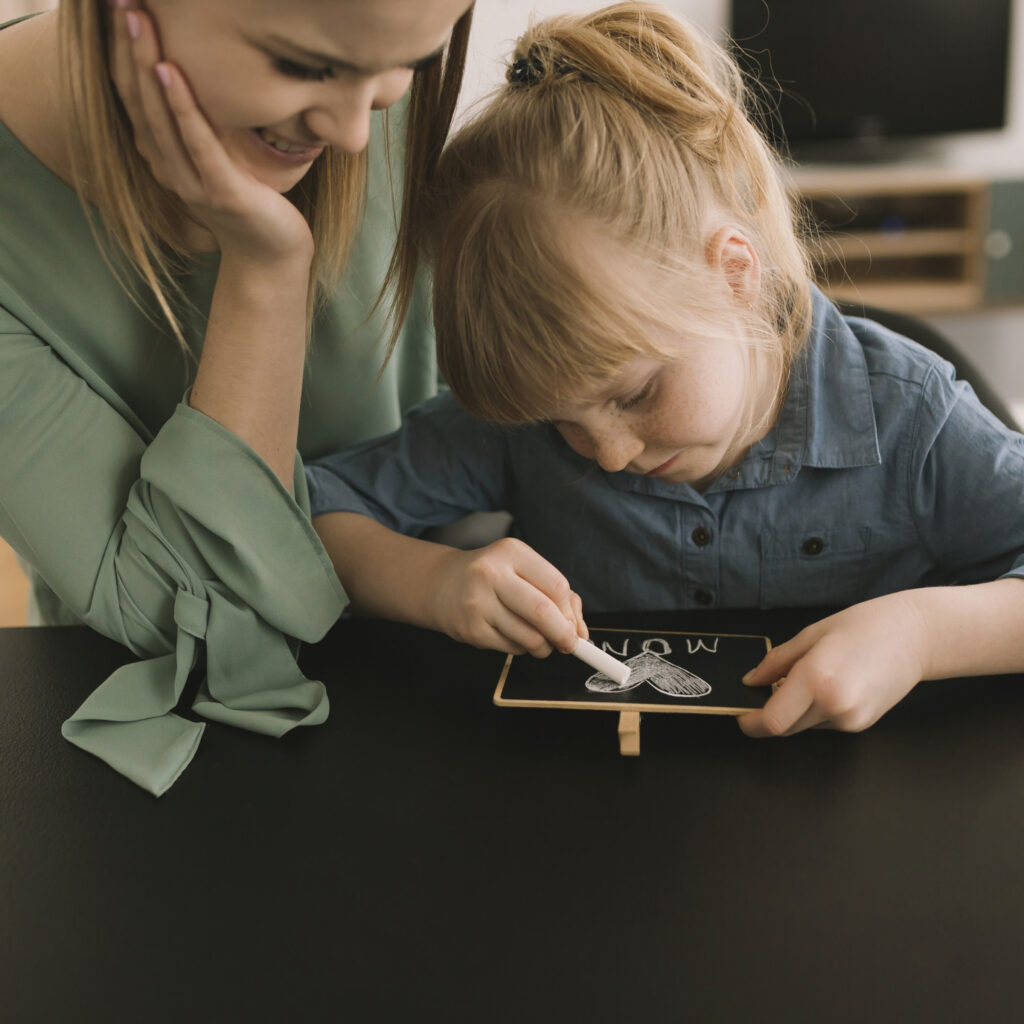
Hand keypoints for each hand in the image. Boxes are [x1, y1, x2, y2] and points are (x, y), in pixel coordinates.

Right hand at [110, 3, 313, 264]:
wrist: (273, 256)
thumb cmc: (253, 201)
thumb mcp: (220, 155)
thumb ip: (202, 123)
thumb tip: (197, 71)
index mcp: (163, 155)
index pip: (133, 94)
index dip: (120, 50)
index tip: (118, 8)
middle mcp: (167, 166)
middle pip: (137, 96)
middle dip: (125, 45)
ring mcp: (191, 180)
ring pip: (158, 113)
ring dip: (145, 62)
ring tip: (136, 19)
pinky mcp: (220, 191)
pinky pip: (197, 140)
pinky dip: (181, 105)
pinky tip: (169, 70)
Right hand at [431, 538, 587, 656]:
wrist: (441, 584)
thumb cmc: (492, 577)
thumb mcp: (523, 570)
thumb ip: (558, 595)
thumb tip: (581, 632)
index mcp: (511, 552)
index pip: (557, 586)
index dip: (570, 611)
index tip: (574, 625)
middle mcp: (492, 574)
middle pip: (543, 612)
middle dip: (563, 635)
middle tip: (569, 644)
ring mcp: (478, 603)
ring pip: (530, 637)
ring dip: (543, 646)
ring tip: (539, 640)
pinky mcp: (471, 630)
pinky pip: (512, 649)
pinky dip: (522, 648)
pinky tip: (513, 636)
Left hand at [738, 592, 929, 736]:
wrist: (915, 637)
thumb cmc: (865, 626)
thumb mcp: (810, 635)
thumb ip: (776, 661)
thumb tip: (751, 681)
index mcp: (817, 678)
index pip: (772, 721)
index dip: (751, 722)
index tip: (741, 713)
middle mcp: (835, 705)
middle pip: (784, 728)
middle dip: (771, 714)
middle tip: (773, 687)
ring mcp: (850, 719)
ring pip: (803, 727)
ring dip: (795, 711)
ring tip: (812, 678)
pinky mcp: (861, 725)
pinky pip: (823, 724)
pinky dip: (816, 711)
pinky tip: (830, 686)